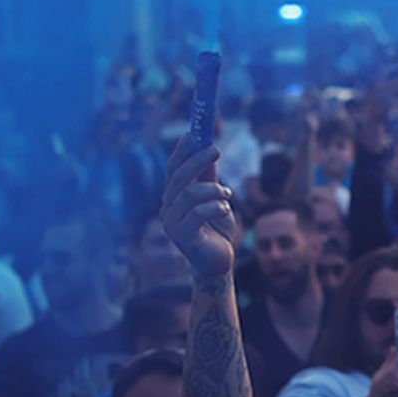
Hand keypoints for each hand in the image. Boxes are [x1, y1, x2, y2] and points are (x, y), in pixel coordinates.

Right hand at [161, 136, 237, 282]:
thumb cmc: (217, 230)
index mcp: (174, 198)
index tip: (194, 133)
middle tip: (216, 149)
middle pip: (178, 178)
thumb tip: (208, 149)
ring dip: (213, 189)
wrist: (219, 263)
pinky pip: (197, 214)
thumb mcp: (216, 199)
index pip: (172, 169)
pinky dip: (214, 207)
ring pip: (188, 194)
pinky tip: (225, 209)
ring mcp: (172, 223)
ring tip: (229, 195)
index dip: (182, 151)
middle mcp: (168, 208)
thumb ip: (210, 179)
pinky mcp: (182, 237)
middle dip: (197, 160)